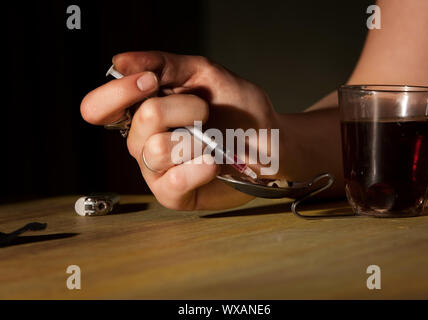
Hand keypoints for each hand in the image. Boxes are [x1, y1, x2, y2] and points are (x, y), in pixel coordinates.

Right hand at [81, 51, 282, 209]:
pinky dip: (198, 168)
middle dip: (184, 108)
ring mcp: (156, 170)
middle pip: (142, 121)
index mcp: (143, 110)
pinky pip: (172, 182)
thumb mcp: (204, 74)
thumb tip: (119, 62)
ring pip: (159, 150)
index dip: (117, 93)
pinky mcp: (172, 194)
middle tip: (204, 111)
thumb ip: (163, 65)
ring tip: (214, 141)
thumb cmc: (237, 108)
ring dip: (197, 139)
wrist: (268, 141)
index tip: (150, 82)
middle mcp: (143, 141)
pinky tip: (212, 163)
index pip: (98, 108)